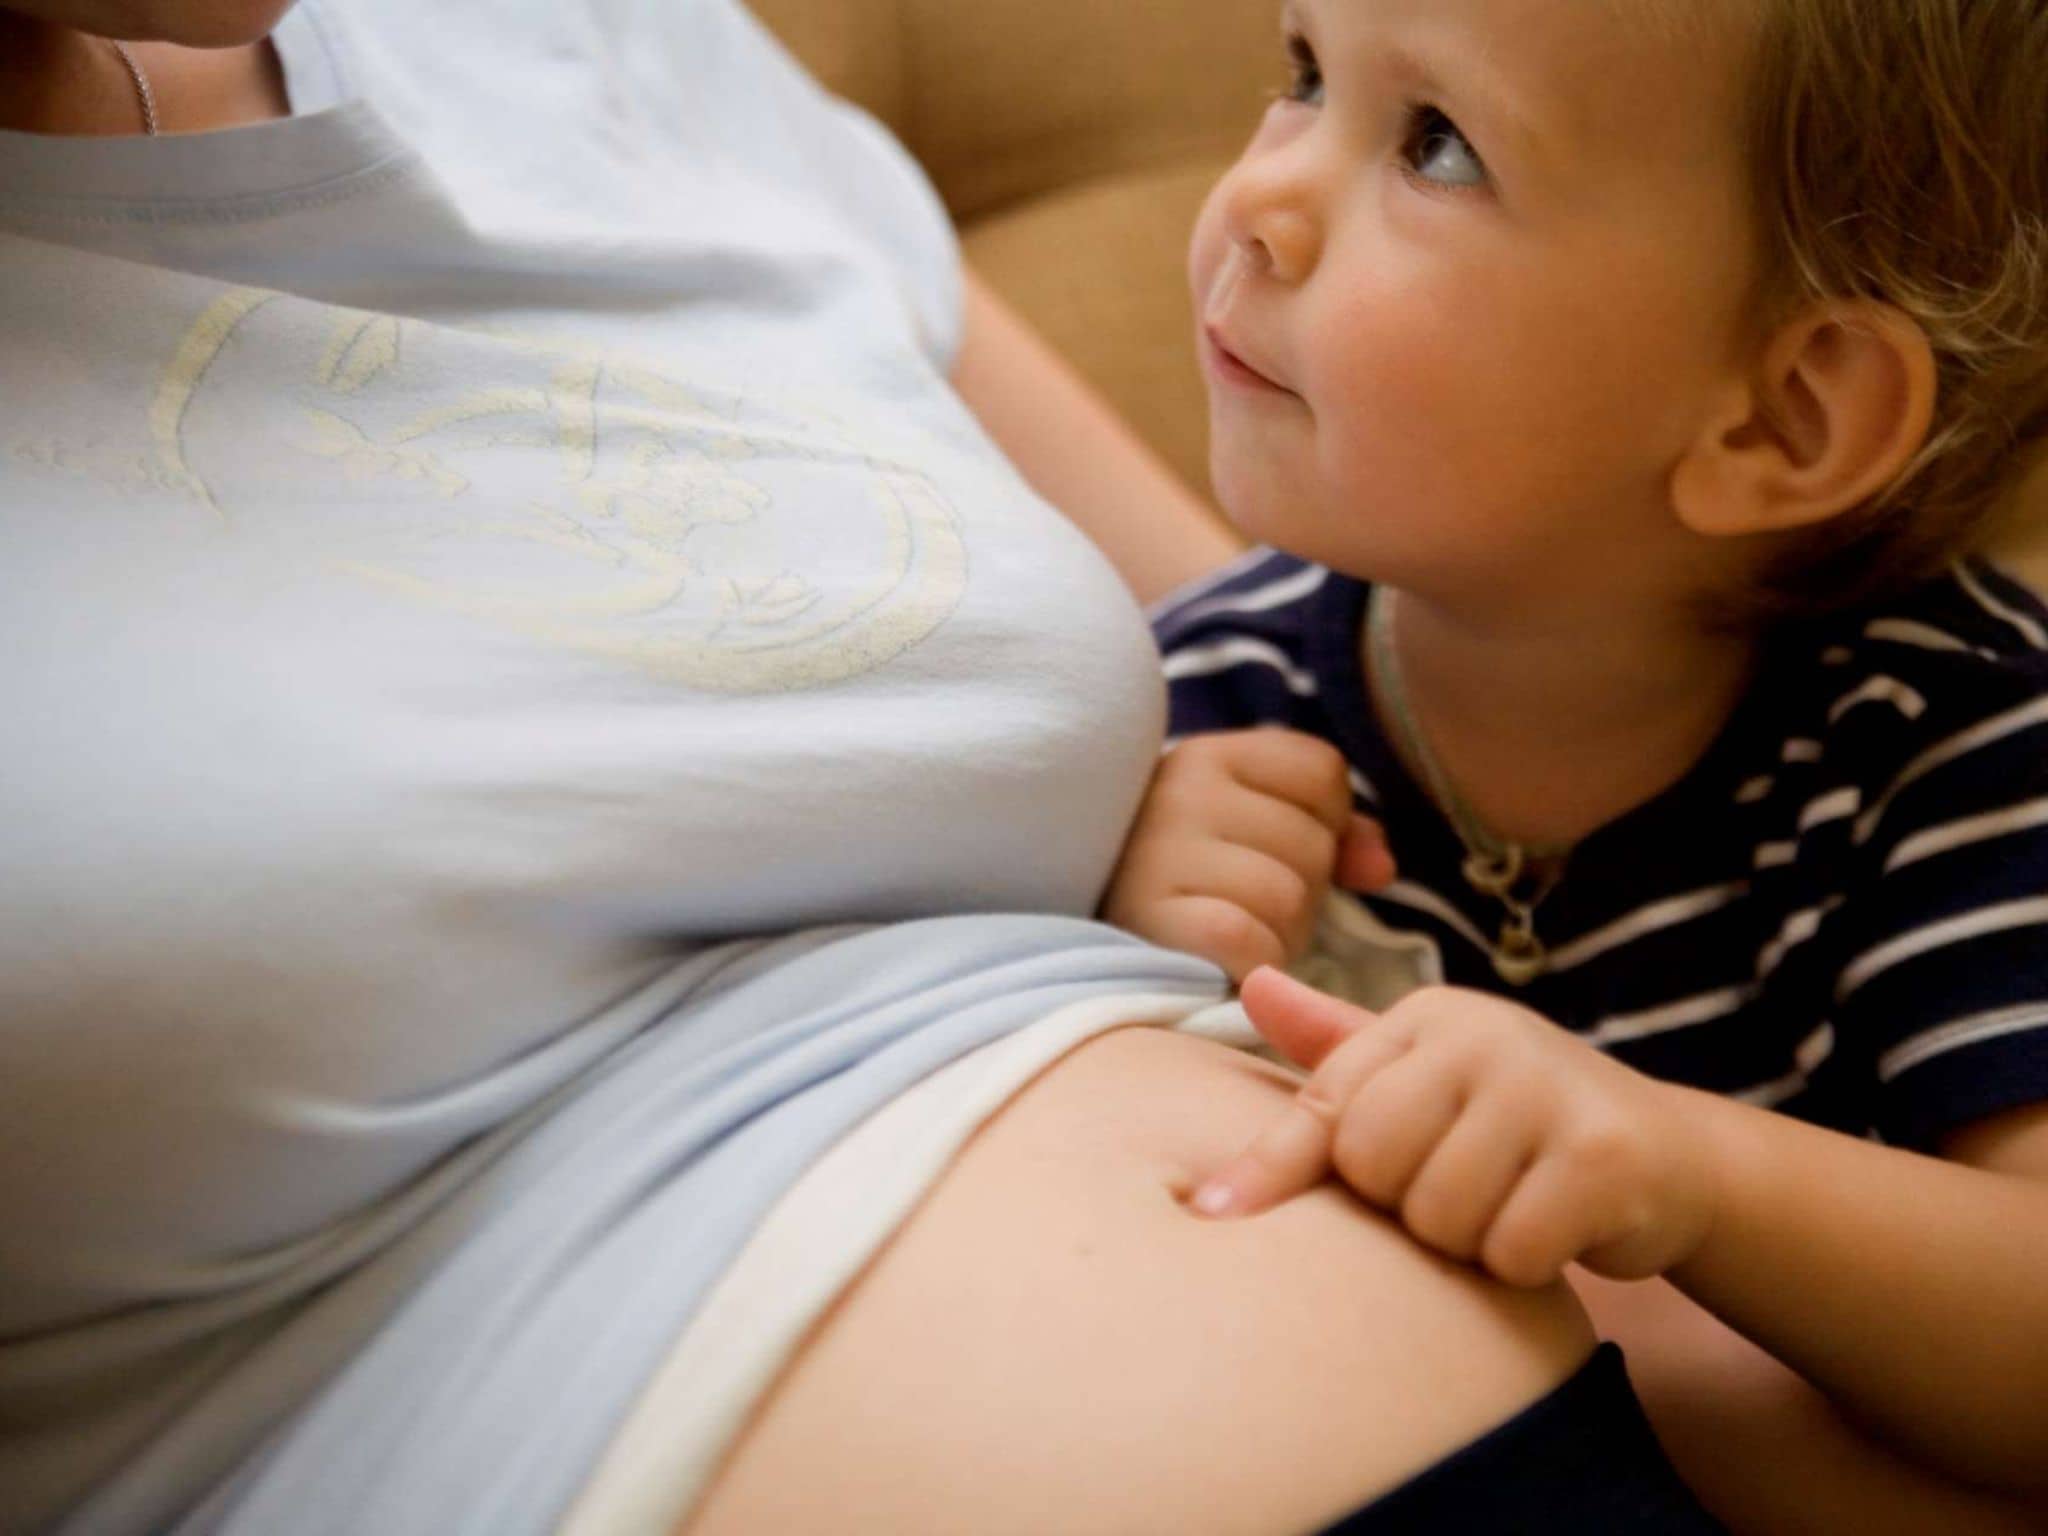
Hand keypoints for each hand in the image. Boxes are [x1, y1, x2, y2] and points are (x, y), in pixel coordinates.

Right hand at [1103, 730, 1394, 980]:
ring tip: (1228, 933)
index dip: (1325, 823)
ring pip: (1289, 896)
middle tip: (1244, 905)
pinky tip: (1220, 962)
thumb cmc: (1186, 886)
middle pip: (1313, 843)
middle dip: (1301, 890)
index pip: (1323, 771)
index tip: (1276, 851)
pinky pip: (1247, 939)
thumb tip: (1382, 867)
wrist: (1081, 945)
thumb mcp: (1250, 832)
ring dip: (1277, 935)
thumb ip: (1332, 830)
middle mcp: (1179, 791)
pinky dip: (1250, 962)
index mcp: (1206, 755)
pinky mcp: (1152, 919)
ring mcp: (1160, 853)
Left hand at [1192, 969, 1723, 1287]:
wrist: (1669, 1159)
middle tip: (1459, 1189)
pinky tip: (1555, 1232)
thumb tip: (1250, 984)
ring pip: (1438, 1216)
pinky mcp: (1602, 1155)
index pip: (1326, 1103)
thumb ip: (1338, 1049)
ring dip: (1468, 1241)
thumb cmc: (1520, 1122)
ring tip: (1509, 1204)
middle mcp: (1486, 1035)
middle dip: (1406, 1206)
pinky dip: (1523, 1264)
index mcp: (1430, 1018)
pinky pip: (1509, 1250)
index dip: (1272, 1167)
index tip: (1208, 1216)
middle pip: (1373, 1166)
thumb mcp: (1428, 1075)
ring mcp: (1547, 1088)